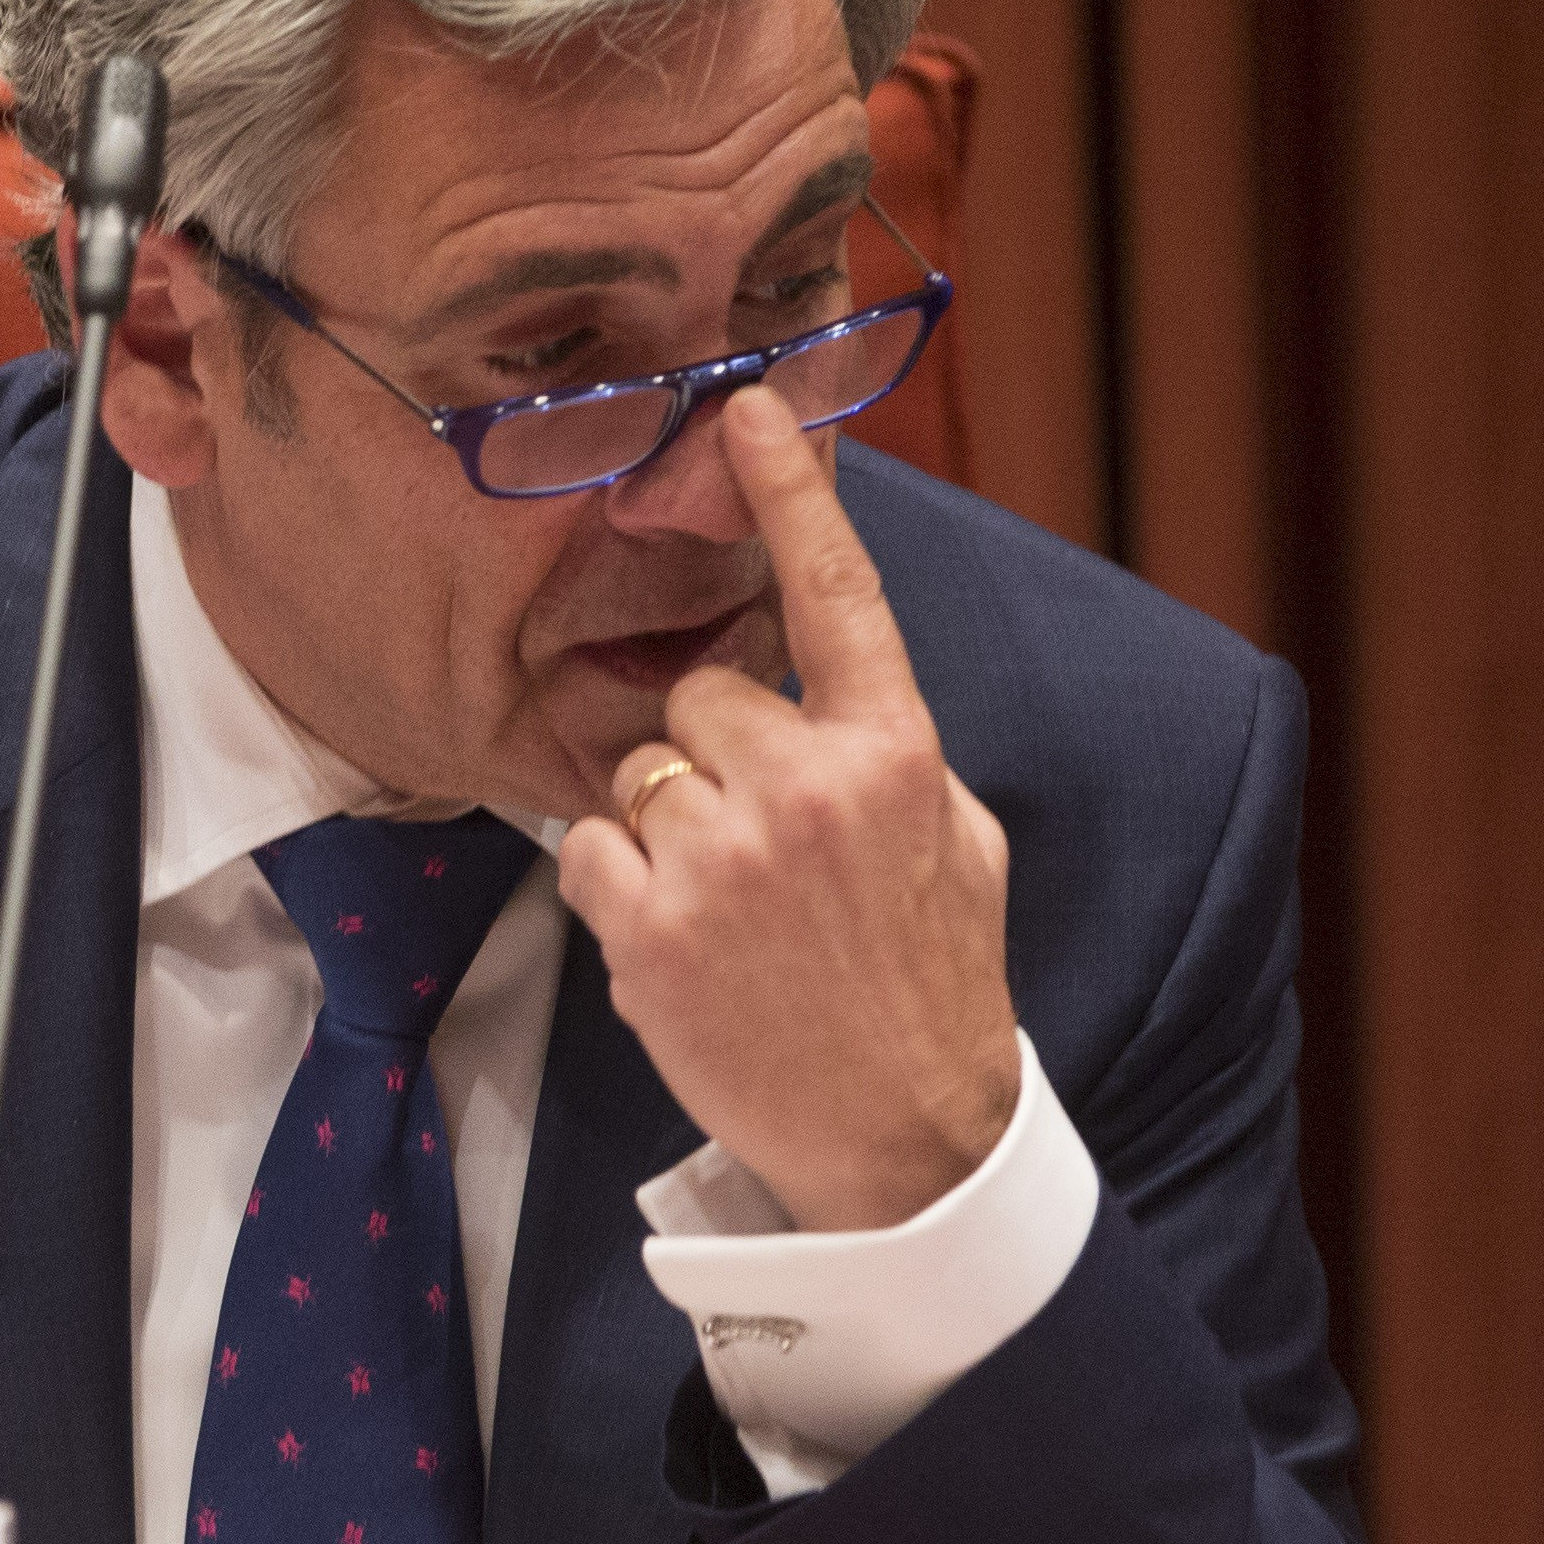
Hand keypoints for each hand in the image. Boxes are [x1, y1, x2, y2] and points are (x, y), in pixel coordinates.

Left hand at [555, 389, 1018, 1230]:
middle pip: (697, 695)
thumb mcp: (958, 843)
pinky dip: (614, 885)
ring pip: (638, 770)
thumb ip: (887, 749)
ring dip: (662, 823)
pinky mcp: (650, 927)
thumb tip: (825, 686)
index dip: (790, 493)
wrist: (904, 1137)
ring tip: (726, 905)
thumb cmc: (931, 982)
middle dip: (709, 752)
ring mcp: (724, 857)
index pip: (836, 595)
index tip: (747, 406)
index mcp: (897, 753)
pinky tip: (678, 940)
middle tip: (755, 842)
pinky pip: (585, 845)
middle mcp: (809, 787)